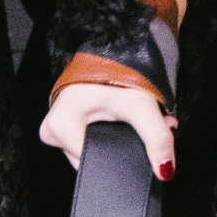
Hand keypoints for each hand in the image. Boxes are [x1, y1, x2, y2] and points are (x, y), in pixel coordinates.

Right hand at [41, 81, 174, 181]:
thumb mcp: (140, 105)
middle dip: (124, 147)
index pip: (93, 163)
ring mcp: (55, 128)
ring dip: (120, 140)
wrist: (110, 46)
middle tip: (144, 128)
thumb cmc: (118, 72)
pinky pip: (88, 141)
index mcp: (60, 127)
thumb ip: (156, 138)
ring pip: (93, 150)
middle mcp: (52, 130)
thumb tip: (165, 170)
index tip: (141, 144)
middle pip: (94, 158)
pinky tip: (125, 122)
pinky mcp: (63, 125)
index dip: (122, 157)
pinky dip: (110, 134)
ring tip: (137, 123)